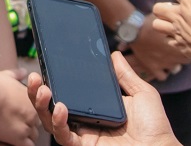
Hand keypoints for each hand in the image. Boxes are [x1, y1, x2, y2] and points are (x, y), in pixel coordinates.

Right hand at [0, 70, 39, 145]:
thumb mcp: (6, 75)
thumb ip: (16, 74)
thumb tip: (23, 71)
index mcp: (32, 100)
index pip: (37, 111)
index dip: (28, 115)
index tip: (19, 116)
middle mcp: (34, 114)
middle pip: (36, 125)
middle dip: (28, 127)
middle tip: (16, 126)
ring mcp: (27, 127)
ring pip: (33, 137)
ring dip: (25, 137)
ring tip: (14, 135)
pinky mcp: (19, 138)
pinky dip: (22, 145)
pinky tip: (13, 142)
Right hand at [26, 53, 180, 145]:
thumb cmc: (155, 128)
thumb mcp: (141, 94)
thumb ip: (125, 76)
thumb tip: (114, 54)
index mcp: (95, 107)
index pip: (68, 91)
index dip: (55, 80)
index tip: (47, 64)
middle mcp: (85, 120)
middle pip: (52, 106)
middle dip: (38, 92)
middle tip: (35, 76)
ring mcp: (82, 134)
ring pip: (51, 121)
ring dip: (42, 105)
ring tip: (42, 89)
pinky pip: (64, 136)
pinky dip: (58, 122)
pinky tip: (61, 108)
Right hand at [122, 15, 190, 82]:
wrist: (132, 30)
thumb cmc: (148, 21)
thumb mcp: (164, 17)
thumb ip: (175, 18)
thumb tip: (183, 14)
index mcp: (179, 42)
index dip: (190, 46)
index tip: (187, 43)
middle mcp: (174, 55)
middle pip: (186, 59)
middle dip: (184, 55)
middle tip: (178, 48)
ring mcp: (164, 63)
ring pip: (176, 68)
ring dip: (174, 63)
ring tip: (169, 56)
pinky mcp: (154, 68)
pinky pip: (163, 76)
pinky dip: (163, 72)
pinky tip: (161, 67)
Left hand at [151, 0, 190, 69]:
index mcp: (187, 1)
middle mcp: (177, 15)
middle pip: (158, 8)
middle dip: (160, 6)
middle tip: (169, 6)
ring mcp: (177, 31)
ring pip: (157, 25)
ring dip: (161, 22)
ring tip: (169, 21)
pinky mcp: (179, 45)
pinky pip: (168, 40)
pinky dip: (171, 38)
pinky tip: (178, 37)